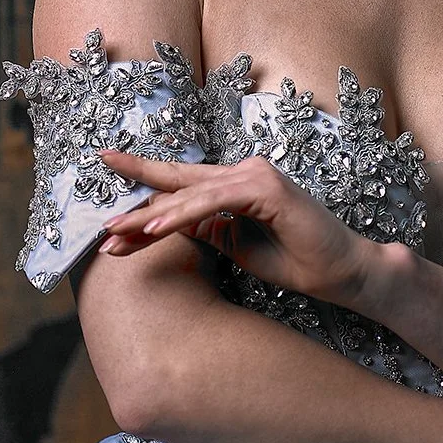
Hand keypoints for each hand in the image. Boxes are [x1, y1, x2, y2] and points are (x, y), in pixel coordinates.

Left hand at [96, 151, 377, 306]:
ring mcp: (256, 176)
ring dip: (151, 216)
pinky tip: (155, 228)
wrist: (345, 271)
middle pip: (179, 182)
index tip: (108, 202)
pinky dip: (182, 215)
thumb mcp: (238, 247)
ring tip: (116, 233)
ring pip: (190, 195)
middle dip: (136, 191)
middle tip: (98, 200)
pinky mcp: (266, 189)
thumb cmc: (298, 261)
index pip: (183, 187)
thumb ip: (208, 230)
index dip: (145, 190)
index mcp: (237, 185)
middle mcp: (244, 171)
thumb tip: (169, 223)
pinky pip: (213, 202)